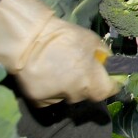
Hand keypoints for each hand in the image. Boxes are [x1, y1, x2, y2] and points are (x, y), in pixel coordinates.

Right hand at [0, 0, 119, 106]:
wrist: (27, 39)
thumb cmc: (62, 36)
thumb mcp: (90, 40)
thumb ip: (103, 55)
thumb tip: (108, 63)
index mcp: (90, 78)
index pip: (107, 91)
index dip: (110, 85)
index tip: (109, 79)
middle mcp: (75, 92)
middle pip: (87, 94)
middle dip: (87, 84)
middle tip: (79, 69)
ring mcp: (57, 98)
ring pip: (69, 96)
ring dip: (69, 87)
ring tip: (60, 70)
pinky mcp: (39, 101)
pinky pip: (52, 99)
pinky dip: (52, 91)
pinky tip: (46, 76)